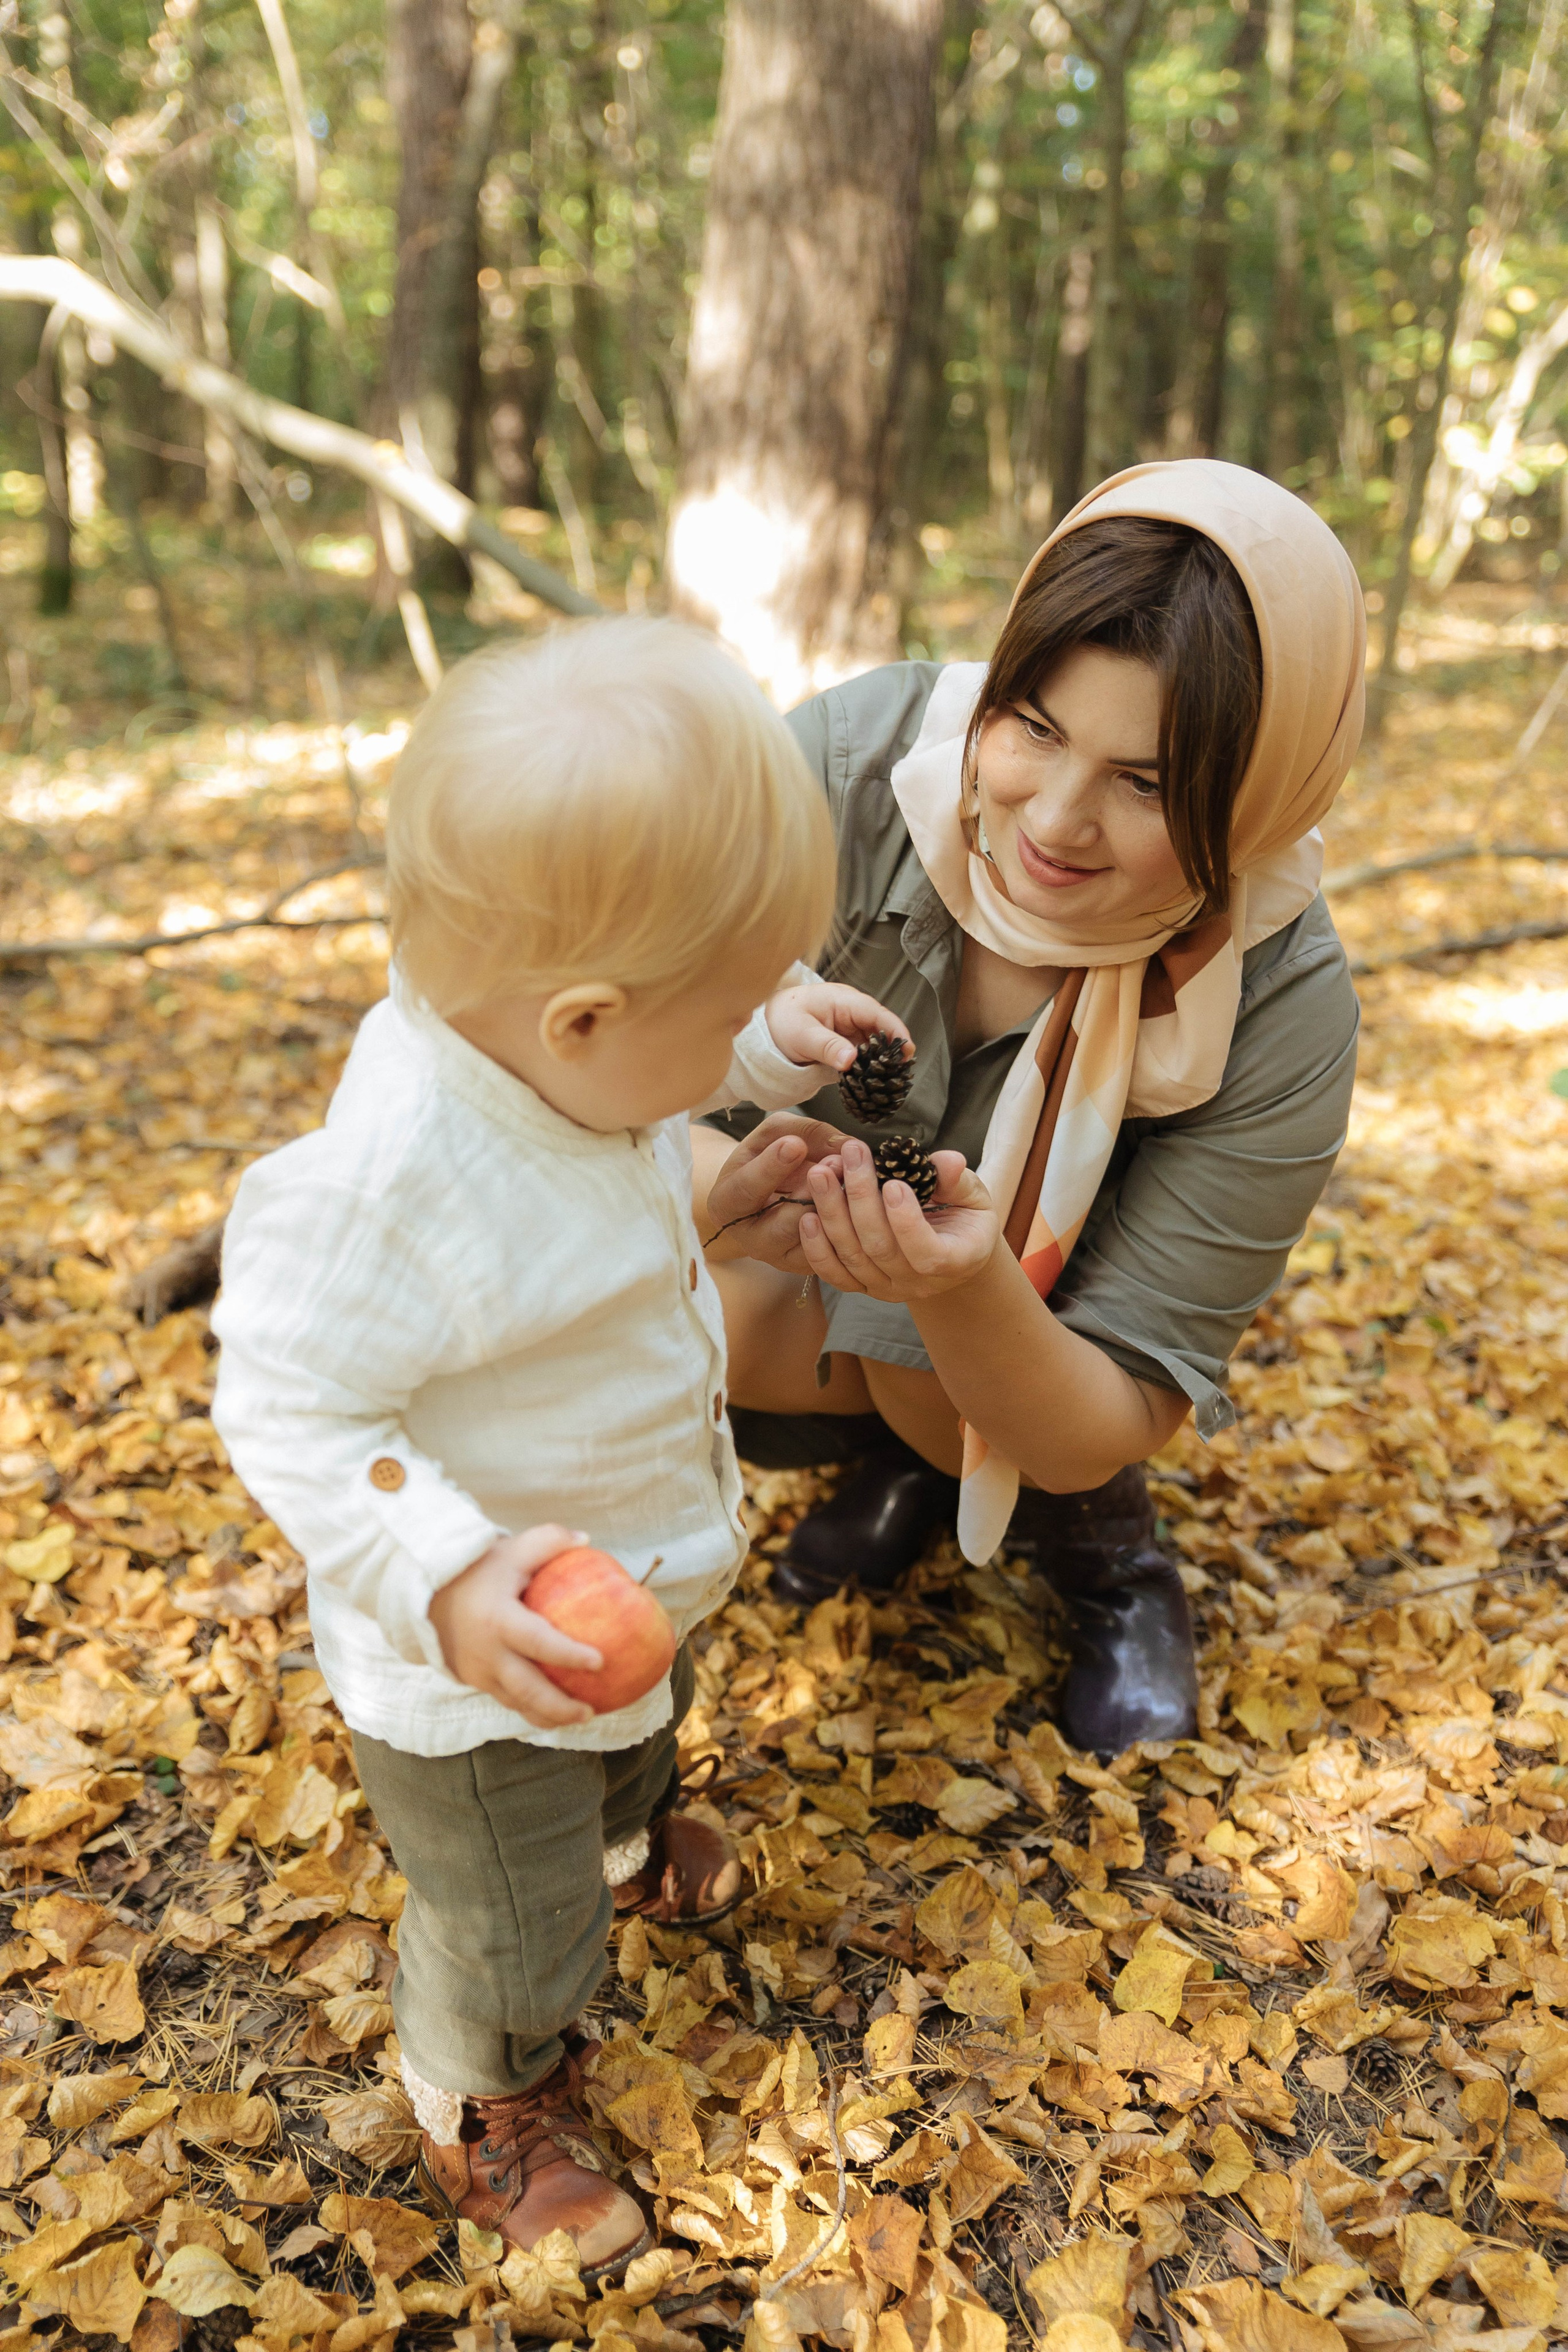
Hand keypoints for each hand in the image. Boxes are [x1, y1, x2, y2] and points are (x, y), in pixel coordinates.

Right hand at [429, 1524, 602, 1727]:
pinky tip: (554, 1712)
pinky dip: (530, 1710)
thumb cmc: (477, 1569)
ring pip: (515, 1703)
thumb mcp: (511, 1550)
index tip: (600, 1661)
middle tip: (591, 1710)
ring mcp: (478, 1671)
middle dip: (560, 1706)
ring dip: (547, 1716)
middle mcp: (487, 1652)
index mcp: (498, 1620)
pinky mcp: (473, 1680)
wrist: (425, 1592)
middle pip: (526, 1690)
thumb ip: (548, 1541)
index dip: (568, 1654)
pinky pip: (505, 1700)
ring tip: (579, 1717)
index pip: (538, 1642)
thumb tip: (585, 1539)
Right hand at [702, 1111, 851, 1266]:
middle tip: (836, 1162)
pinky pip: (832, 1251)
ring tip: (851, 1177)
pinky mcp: (806, 1266)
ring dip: (835, 1209)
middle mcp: (750, 1238)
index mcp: (727, 1204)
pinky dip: (848, 1225)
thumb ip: (803, 1133)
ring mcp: (780, 1257)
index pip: (746, 1188)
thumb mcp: (773, 1136)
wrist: (766, 1196)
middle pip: (783, 1224)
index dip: (771, 1167)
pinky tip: (860, 1201)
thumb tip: (842, 1145)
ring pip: (812, 1240)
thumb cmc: (766, 1159)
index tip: (794, 1145)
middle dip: (812, 1193)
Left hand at [764, 982, 910, 1075]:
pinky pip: (863, 1054)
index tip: (907, 1050)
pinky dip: (868, 1066)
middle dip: (892, 1050)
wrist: (765, 1025)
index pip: (877, 1014)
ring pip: (874, 1044)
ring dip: (880, 1061)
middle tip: (898, 1073)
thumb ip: (826, 1047)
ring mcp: (850, 1028)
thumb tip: (851, 1060)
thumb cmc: (781, 1020)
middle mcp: (851, 1012)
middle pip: (881, 1030)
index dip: (895, 1031)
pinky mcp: (846, 1043)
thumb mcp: (801, 1035)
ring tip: (886, 1080)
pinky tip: (870, 1081)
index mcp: (843, 1001)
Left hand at [798, 1136, 999, 1301]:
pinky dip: (817, 1247)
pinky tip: (808, 1215)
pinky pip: (833, 1274)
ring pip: (852, 1256)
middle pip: (880, 1248)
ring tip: (821, 1172)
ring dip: (832, 1212)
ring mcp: (886, 1289)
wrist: (950, 1250)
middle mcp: (917, 1284)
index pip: (927, 1253)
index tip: (892, 1183)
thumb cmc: (964, 1218)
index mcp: (954, 1262)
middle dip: (860, 1197)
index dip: (906, 1221)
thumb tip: (946, 1160)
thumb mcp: (972, 1196)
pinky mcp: (861, 1286)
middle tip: (850, 1154)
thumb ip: (958, 1180)